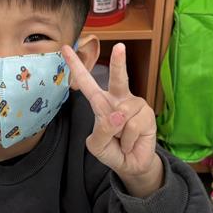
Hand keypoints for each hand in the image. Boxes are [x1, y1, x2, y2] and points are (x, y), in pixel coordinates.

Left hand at [63, 43, 162, 196]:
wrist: (130, 165)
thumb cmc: (111, 150)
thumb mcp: (97, 145)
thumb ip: (101, 130)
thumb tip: (118, 114)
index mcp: (101, 103)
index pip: (86, 83)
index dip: (76, 66)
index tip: (66, 48)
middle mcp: (118, 100)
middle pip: (118, 78)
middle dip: (119, 62)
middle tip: (119, 47)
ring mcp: (134, 105)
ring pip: (122, 115)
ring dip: (119, 135)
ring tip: (122, 140)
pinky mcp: (147, 114)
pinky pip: (132, 126)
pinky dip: (129, 140)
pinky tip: (131, 141)